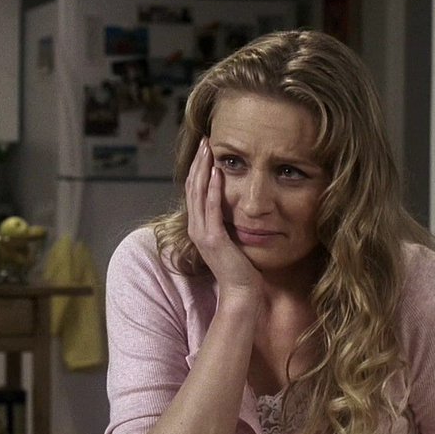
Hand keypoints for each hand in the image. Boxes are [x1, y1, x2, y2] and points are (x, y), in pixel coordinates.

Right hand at [185, 137, 261, 299]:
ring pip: (198, 194)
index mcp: (199, 228)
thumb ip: (230, 223)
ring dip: (203, 169)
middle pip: (192, 188)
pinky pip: (211, 209)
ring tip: (208, 149)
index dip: (198, 169)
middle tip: (205, 140)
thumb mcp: (233, 240)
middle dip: (199, 162)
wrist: (242, 293)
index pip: (194, 192)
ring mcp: (202, 234)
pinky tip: (216, 173)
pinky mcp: (213, 239)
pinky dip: (212, 189)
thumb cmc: (242, 270)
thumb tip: (237, 205)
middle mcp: (196, 229)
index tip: (206, 150)